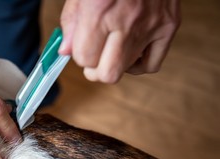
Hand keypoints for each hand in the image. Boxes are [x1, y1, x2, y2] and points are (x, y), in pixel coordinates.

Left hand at [59, 0, 180, 82]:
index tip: (80, 45)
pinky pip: (152, 64)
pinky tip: (129, 51)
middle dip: (95, 70)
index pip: (85, 58)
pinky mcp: (169, 25)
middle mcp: (127, 20)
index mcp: (99, 9)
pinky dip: (138, 64)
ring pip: (127, 70)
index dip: (79, 55)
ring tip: (111, 45)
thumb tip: (66, 51)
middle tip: (93, 56)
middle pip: (108, 73)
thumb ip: (71, 21)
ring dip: (114, 63)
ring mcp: (151, 25)